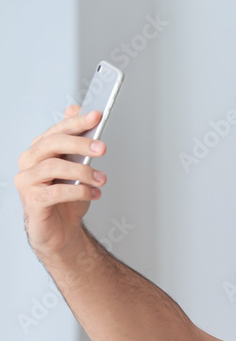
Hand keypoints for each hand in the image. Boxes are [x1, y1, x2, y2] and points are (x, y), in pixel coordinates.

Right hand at [15, 105, 107, 258]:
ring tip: (102, 179)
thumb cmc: (67, 199)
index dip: (76, 122)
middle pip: (51, 144)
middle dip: (79, 143)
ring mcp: (27, 182)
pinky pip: (55, 192)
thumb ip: (74, 142)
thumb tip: (74, 109)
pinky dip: (79, 192)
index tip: (97, 116)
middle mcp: (29, 163)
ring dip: (83, 171)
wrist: (60, 231)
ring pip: (53, 167)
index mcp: (39, 151)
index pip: (57, 131)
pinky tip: (93, 193)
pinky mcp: (32, 201)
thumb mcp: (75, 167)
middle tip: (102, 148)